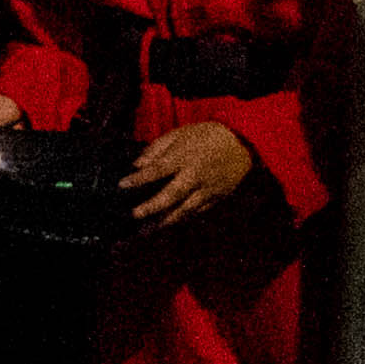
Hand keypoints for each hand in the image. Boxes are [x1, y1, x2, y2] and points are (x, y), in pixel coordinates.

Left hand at [126, 120, 258, 226]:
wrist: (242, 141)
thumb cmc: (206, 135)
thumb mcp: (178, 134)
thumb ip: (156, 149)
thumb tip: (137, 165)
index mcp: (184, 157)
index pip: (157, 170)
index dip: (139, 179)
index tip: (122, 185)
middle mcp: (196, 175)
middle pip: (172, 194)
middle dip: (152, 206)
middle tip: (135, 215)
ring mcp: (209, 187)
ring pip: (186, 208)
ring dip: (167, 219)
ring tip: (149, 228)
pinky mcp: (219, 196)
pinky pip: (199, 210)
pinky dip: (184, 217)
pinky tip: (171, 223)